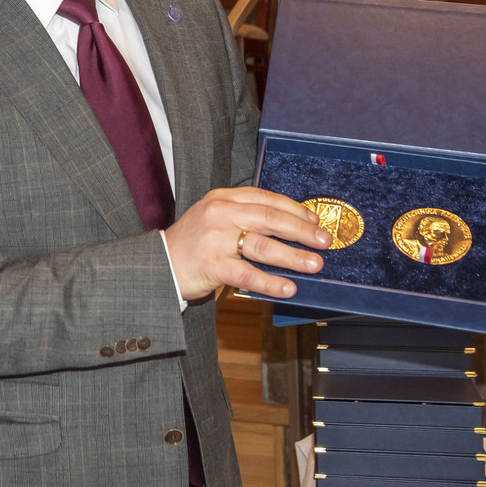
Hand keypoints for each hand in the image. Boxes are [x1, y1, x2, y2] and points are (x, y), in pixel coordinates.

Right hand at [163, 187, 330, 301]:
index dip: (295, 210)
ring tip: (314, 265)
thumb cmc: (194, 243)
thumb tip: (291, 227)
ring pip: (263, 246)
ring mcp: (215, 239)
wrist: (160, 263)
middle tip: (325, 241)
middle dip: (302, 231)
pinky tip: (288, 288)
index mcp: (223, 198)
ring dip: (293, 256)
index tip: (316, 221)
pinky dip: (270, 282)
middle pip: (270, 218)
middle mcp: (220, 213)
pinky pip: (247, 274)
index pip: (267, 199)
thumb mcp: (216, 218)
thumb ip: (245, 217)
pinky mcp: (211, 265)